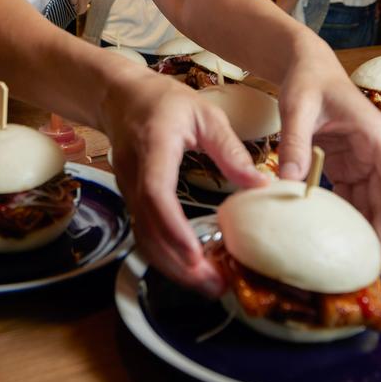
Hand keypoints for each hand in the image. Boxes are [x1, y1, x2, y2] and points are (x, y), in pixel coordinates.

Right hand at [100, 71, 268, 297]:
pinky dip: (166, 254)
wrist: (120, 97)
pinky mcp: (131, 198)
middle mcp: (134, 173)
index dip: (173, 227)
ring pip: (143, 236)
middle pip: (147, 227)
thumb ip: (230, 149)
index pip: (156, 193)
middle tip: (213, 284)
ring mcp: (127, 188)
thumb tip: (260, 183)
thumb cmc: (164, 100)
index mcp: (154, 147)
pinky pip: (144, 231)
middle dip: (177, 262)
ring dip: (172, 266)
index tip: (195, 253)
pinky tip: (191, 264)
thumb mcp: (205, 114)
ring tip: (208, 284)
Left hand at [272, 60, 380, 257]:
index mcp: (374, 136)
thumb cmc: (308, 82)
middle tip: (371, 269)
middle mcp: (375, 152)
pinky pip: (353, 197)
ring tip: (355, 263)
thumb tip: (292, 184)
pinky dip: (346, 218)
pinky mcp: (348, 166)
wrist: (307, 68)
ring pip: (372, 203)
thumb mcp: (297, 108)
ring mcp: (363, 161)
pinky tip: (336, 239)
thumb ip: (295, 143)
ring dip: (366, 231)